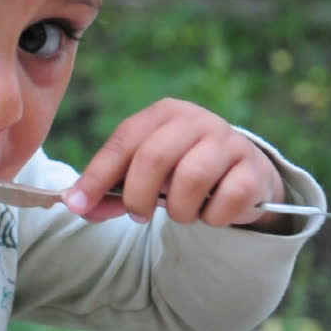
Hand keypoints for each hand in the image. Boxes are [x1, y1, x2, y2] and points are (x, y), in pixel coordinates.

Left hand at [62, 98, 285, 229]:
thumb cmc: (181, 173)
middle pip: (154, 157)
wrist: (242, 177)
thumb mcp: (144, 176)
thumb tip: (76, 205)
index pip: (123, 141)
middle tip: (138, 216)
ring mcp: (228, 140)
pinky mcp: (253, 168)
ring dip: (179, 210)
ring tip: (181, 214)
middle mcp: (196, 119)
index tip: (78, 204)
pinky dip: (213, 217)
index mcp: (162, 113)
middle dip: (138, 196)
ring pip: (192, 178)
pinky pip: (227, 199)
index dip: (97, 175)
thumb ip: (110, 191)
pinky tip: (212, 214)